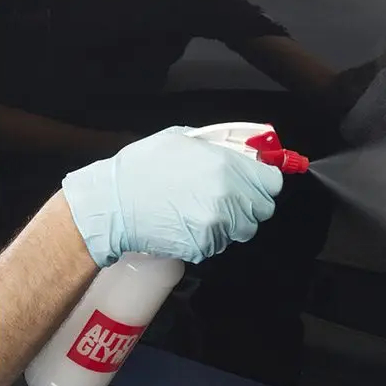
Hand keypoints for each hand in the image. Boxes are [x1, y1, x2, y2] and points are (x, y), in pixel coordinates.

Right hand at [61, 126, 282, 266]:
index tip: (255, 183)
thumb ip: (220, 145)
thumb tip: (246, 151)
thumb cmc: (142, 168)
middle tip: (227, 198)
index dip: (264, 182)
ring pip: (243, 229)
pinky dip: (210, 237)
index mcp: (227, 166)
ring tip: (201, 210)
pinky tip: (187, 223)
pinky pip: (220, 244)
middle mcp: (227, 197)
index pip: (272, 182)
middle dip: (250, 204)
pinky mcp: (204, 246)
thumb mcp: (182, 139)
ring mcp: (217, 224)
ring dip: (231, 222)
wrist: (112, 204)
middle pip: (262, 209)